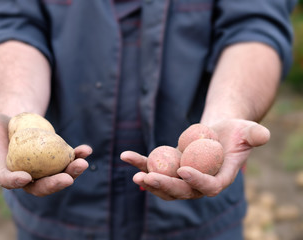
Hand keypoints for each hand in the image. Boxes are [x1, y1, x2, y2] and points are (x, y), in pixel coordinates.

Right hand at [0, 112, 91, 196]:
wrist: (13, 123)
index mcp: (4, 169)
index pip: (7, 179)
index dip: (15, 181)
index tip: (26, 177)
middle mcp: (24, 174)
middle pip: (39, 185)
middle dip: (54, 184)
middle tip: (67, 178)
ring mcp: (41, 169)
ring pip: (57, 175)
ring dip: (71, 172)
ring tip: (82, 163)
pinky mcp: (54, 160)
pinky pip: (67, 160)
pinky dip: (77, 156)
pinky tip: (86, 150)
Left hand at [120, 119, 269, 199]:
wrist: (219, 130)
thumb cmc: (235, 131)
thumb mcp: (247, 130)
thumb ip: (254, 134)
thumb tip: (261, 135)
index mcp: (220, 179)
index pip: (210, 187)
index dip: (197, 182)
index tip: (183, 171)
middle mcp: (200, 183)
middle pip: (182, 191)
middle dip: (165, 186)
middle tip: (148, 178)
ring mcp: (183, 177)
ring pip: (164, 184)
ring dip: (149, 181)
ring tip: (135, 174)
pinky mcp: (171, 168)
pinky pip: (154, 167)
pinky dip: (140, 162)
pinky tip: (125, 156)